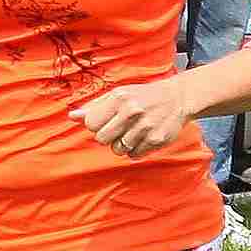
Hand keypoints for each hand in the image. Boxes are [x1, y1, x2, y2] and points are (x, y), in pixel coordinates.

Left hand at [70, 75, 201, 156]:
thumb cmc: (143, 96)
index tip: (106, 121)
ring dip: (122, 144)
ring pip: (118, 150)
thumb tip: (72, 116)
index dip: (96, 125)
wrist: (178, 98)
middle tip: (119, 128)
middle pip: (102, 139)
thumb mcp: (118, 94)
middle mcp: (132, 112)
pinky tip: (143, 137)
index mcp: (119, 98)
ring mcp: (145, 127)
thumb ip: (95, 106)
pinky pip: (134, 155)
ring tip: (133, 132)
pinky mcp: (157, 140)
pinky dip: (136, 149)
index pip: (91, 124)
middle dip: (108, 136)